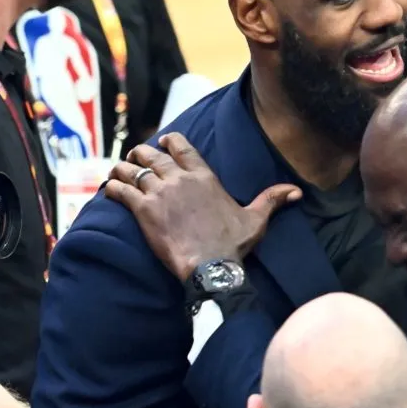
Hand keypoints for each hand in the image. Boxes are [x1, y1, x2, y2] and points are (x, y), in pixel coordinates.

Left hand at [105, 132, 301, 281]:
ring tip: (118, 172)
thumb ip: (273, 199)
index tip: (161, 142)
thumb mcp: (256, 218)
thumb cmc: (233, 243)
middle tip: (136, 159)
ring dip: (122, 169)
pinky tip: (109, 191)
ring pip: (132, 170)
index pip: (180, 146)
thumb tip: (297, 192)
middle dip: (140, 154)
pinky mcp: (143, 211)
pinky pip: (120, 191)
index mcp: (204, 176)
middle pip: (151, 155)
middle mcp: (179, 179)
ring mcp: (159, 193)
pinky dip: (112, 188)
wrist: (211, 266)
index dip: (167, 141)